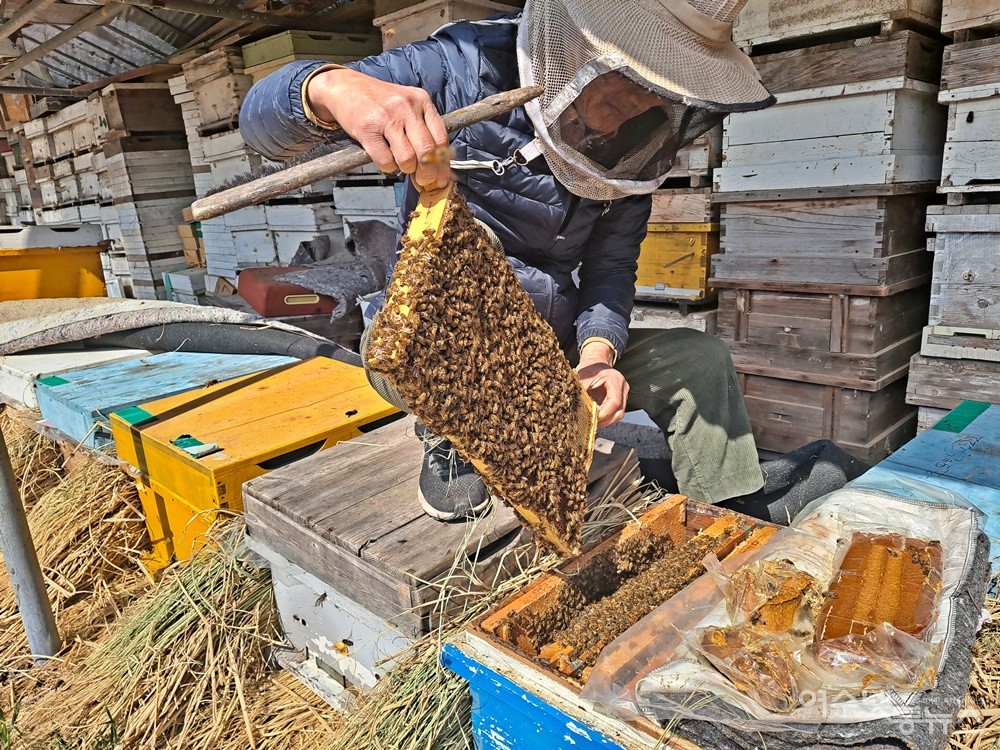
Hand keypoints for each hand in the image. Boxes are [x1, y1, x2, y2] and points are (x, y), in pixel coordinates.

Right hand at [306, 68, 451, 189]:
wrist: (345, 87)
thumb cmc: (378, 101)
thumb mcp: (407, 105)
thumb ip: (423, 129)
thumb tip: (437, 165)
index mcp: (422, 100)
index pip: (442, 139)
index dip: (442, 165)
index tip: (440, 178)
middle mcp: (407, 107)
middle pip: (428, 152)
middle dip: (427, 174)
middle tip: (422, 181)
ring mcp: (387, 117)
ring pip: (407, 159)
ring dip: (405, 169)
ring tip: (399, 162)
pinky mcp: (367, 128)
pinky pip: (385, 160)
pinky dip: (386, 166)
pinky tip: (384, 157)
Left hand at [576, 341, 628, 427]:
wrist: (595, 364)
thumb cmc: (589, 369)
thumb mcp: (583, 377)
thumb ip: (581, 391)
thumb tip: (574, 407)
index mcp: (615, 380)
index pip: (615, 401)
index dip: (604, 413)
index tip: (593, 418)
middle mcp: (623, 388)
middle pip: (619, 411)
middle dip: (605, 420)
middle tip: (591, 424)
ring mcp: (623, 395)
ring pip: (618, 414)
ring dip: (606, 421)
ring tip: (593, 423)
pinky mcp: (620, 400)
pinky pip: (615, 413)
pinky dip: (606, 418)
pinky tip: (596, 419)